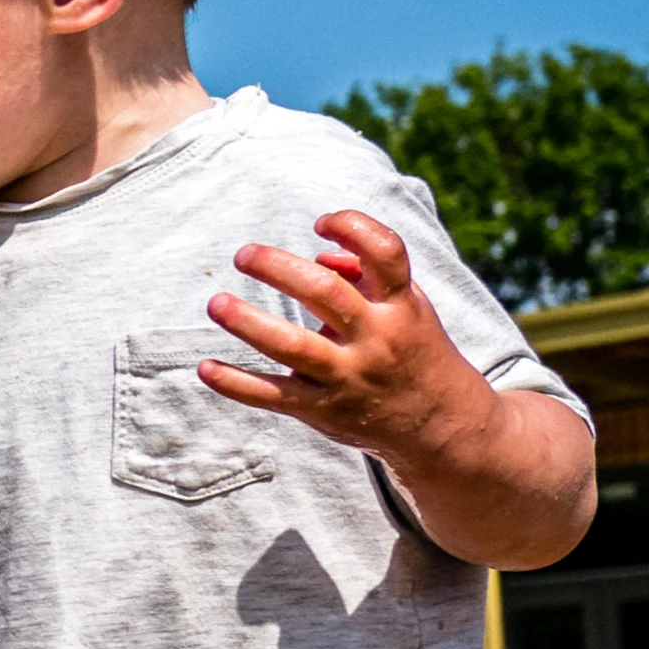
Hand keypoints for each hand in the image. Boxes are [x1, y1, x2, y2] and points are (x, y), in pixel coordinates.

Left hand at [200, 210, 493, 473]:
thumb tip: (318, 255)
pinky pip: (274, 396)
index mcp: (400, 306)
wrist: (442, 426)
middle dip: (280, 269)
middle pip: (325, 294)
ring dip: (249, 323)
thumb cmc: (414, 351)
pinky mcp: (325, 411)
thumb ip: (368, 276)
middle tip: (243, 254)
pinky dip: (237, 384)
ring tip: (215, 303)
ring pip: (294, 347)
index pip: (386, 253)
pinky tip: (205, 368)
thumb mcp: (409, 308)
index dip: (353, 228)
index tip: (320, 222)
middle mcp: (376, 339)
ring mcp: (349, 377)